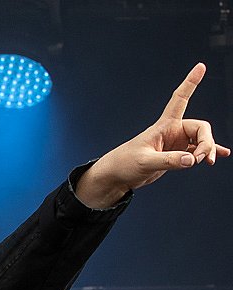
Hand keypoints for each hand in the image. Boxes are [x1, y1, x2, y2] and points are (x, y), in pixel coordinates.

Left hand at [75, 63, 230, 208]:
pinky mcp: (175, 155)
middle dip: (206, 143)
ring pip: (202, 141)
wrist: (116, 176)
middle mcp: (172, 131)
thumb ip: (169, 161)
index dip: (190, 83)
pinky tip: (220, 156)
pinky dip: (208, 153)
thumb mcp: (145, 162)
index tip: (201, 66)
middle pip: (201, 128)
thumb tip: (191, 160)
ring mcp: (175, 144)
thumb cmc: (125, 164)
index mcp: (164, 126)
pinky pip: (197, 152)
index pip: (180, 99)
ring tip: (209, 162)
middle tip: (199, 159)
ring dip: (208, 150)